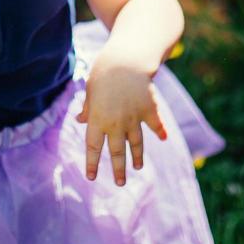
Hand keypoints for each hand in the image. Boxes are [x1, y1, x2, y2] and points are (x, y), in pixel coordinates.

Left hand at [76, 52, 167, 185]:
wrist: (126, 61)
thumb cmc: (104, 72)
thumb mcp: (90, 90)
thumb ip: (88, 108)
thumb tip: (80, 120)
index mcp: (97, 120)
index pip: (93, 148)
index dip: (92, 163)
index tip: (91, 177)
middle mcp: (115, 124)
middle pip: (116, 152)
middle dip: (118, 169)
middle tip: (120, 183)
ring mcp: (134, 119)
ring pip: (136, 143)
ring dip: (137, 156)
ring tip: (138, 167)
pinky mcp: (149, 110)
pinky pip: (155, 124)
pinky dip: (159, 131)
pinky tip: (163, 138)